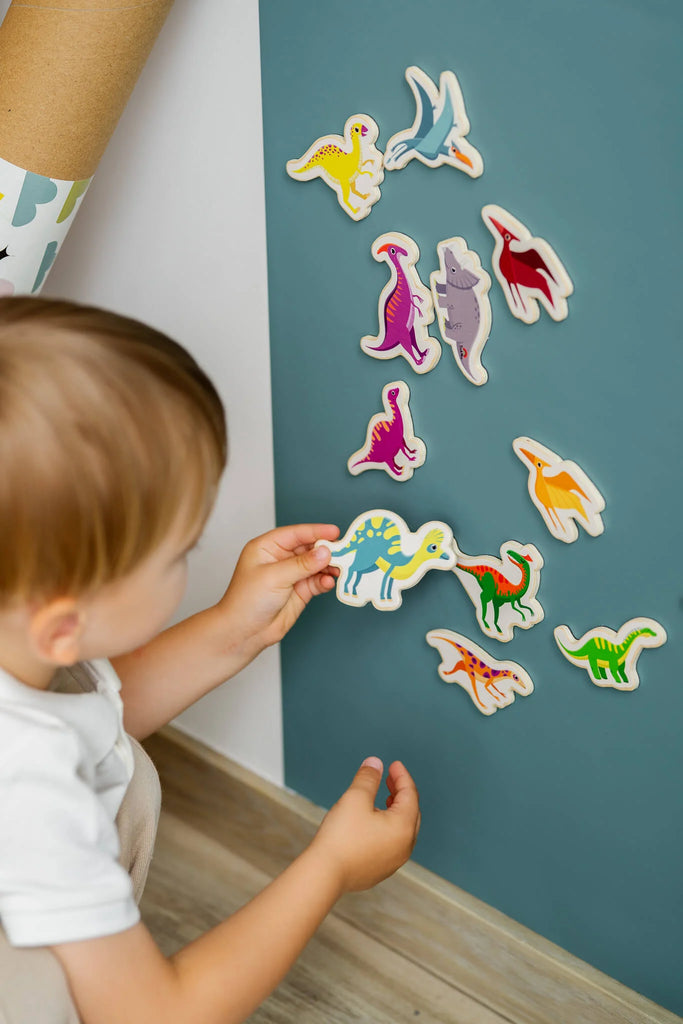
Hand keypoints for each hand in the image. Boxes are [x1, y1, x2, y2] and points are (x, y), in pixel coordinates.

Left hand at [214, 523, 339, 660]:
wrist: (244, 632)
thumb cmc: (247, 600)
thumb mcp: (274, 577)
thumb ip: (302, 564)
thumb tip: (325, 552)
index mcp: (267, 547)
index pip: (295, 533)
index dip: (315, 531)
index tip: (335, 532)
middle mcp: (280, 558)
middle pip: (309, 548)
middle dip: (326, 550)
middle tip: (344, 552)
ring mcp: (291, 575)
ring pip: (316, 565)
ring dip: (329, 566)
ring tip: (340, 569)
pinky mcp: (299, 591)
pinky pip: (317, 581)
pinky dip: (325, 581)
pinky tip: (329, 582)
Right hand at [310, 758, 420, 893]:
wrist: (325, 874)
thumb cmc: (342, 836)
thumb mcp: (355, 798)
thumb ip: (368, 778)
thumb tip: (375, 763)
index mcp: (403, 827)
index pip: (410, 795)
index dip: (402, 776)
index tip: (394, 765)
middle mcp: (404, 846)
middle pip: (411, 813)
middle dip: (402, 793)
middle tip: (390, 779)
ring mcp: (393, 861)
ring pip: (402, 830)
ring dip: (396, 811)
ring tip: (385, 799)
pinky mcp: (380, 870)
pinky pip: (391, 844)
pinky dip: (388, 828)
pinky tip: (374, 823)